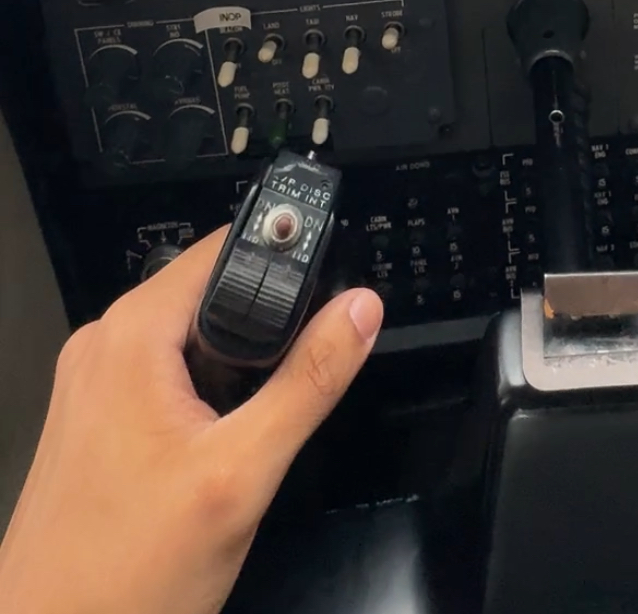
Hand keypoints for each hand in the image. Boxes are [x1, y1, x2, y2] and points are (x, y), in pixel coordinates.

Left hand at [0, 228, 383, 613]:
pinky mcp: (93, 422)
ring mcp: (92, 385)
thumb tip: (359, 310)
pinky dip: (199, 401)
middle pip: (208, 295)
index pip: (223, 248)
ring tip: (248, 434)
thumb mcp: (242, 474)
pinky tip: (211, 455)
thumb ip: (307, 383)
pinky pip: (161, 380)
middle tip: (291, 387)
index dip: (284, 258)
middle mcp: (103, 346)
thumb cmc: (126, 574)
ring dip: (231, 373)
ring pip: (187, 343)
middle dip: (261, 331)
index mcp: (132, 335)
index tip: (330, 284)